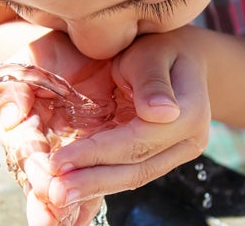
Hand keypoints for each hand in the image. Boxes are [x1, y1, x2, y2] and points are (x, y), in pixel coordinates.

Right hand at [0, 26, 116, 224]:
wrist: (87, 52)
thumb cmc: (57, 52)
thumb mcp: (32, 58)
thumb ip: (14, 85)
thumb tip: (10, 117)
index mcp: (22, 119)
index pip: (24, 145)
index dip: (34, 163)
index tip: (46, 181)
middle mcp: (39, 141)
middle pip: (37, 174)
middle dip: (44, 196)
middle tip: (52, 215)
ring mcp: (62, 152)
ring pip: (58, 184)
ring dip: (60, 207)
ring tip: (62, 223)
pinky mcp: (86, 158)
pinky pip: (83, 184)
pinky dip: (81, 204)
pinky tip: (78, 220)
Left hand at [46, 26, 210, 211]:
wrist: (178, 59)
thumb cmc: (159, 48)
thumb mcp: (152, 53)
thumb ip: (153, 81)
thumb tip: (163, 113)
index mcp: (189, 113)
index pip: (137, 140)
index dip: (97, 152)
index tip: (59, 161)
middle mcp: (187, 141)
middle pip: (137, 168)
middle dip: (92, 182)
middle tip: (56, 194)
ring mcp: (176, 153)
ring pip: (133, 177)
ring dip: (94, 188)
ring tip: (60, 197)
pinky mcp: (161, 157)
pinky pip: (130, 173)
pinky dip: (101, 182)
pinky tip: (76, 189)